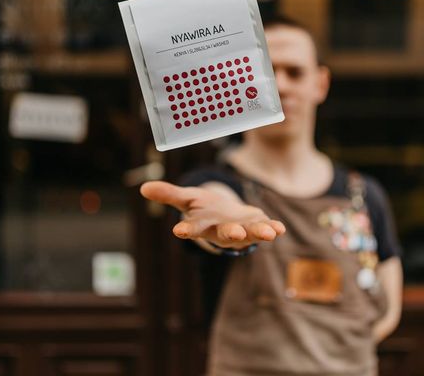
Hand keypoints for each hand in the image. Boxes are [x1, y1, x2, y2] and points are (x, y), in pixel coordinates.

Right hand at [140, 181, 285, 248]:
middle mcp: (222, 230)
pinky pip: (265, 228)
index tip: (178, 232)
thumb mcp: (187, 199)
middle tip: (235, 234)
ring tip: (269, 233)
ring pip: (250, 234)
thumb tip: (143, 187)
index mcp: (203, 224)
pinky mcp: (257, 225)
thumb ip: (168, 194)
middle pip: (225, 234)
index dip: (187, 230)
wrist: (226, 216)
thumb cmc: (205, 209)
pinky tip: (280, 228)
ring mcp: (241, 230)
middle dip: (231, 234)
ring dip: (259, 233)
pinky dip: (273, 228)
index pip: (192, 229)